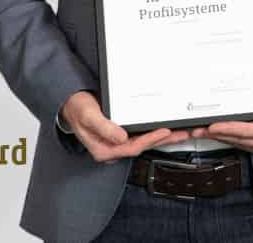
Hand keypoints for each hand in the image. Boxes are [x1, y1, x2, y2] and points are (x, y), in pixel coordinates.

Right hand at [61, 90, 189, 162]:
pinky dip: (152, 132)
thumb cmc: (78, 109)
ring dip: (160, 138)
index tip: (164, 132)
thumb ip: (104, 127)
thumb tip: (121, 138)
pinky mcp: (119, 135)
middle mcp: (111, 148)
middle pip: (141, 147)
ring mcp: (116, 142)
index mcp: (103, 149)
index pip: (132, 147)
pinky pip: (139, 136)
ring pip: (142, 142)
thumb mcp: (89, 116)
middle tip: (180, 134)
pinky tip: (163, 130)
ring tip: (178, 133)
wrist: (71, 103)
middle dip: (162, 140)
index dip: (149, 140)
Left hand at [192, 61, 252, 155]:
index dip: (228, 129)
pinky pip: (243, 144)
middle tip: (196, 129)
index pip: (247, 131)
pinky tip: (217, 134)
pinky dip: (229, 138)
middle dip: (215, 134)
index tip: (213, 126)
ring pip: (238, 144)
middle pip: (237, 140)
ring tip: (200, 132)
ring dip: (219, 138)